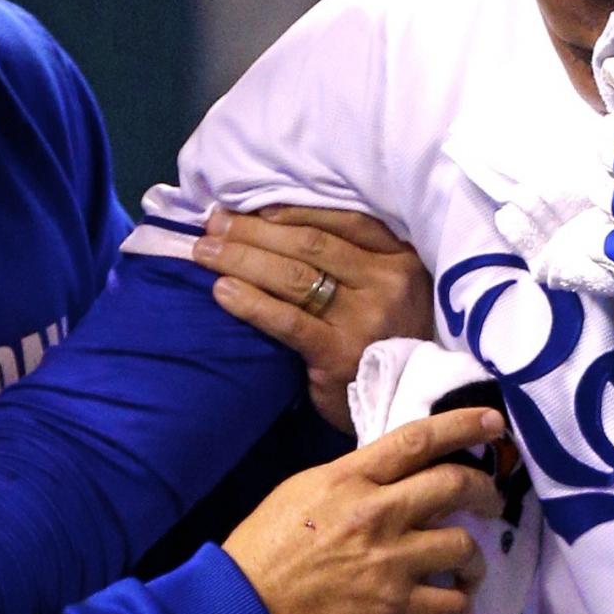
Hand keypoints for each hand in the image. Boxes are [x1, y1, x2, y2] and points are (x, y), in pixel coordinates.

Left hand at [197, 207, 433, 430]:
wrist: (408, 406)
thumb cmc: (388, 341)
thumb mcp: (391, 290)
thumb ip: (356, 258)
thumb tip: (279, 222)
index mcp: (401, 259)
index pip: (342, 220)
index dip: (291, 211)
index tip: (250, 207)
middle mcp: (388, 283)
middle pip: (310, 244)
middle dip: (254, 230)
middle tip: (213, 223)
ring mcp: (365, 320)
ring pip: (294, 276)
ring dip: (242, 259)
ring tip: (205, 252)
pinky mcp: (339, 354)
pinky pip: (287, 321)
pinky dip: (250, 303)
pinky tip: (222, 291)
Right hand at [225, 407, 507, 613]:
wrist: (242, 611)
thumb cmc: (263, 549)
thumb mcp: (301, 491)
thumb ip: (350, 479)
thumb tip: (388, 475)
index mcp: (350, 479)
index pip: (418, 440)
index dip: (463, 425)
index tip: (493, 423)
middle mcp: (378, 514)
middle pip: (456, 485)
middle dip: (485, 491)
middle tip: (491, 501)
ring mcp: (391, 562)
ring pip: (465, 546)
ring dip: (474, 557)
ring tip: (467, 567)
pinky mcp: (396, 609)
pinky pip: (454, 604)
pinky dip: (461, 604)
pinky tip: (453, 603)